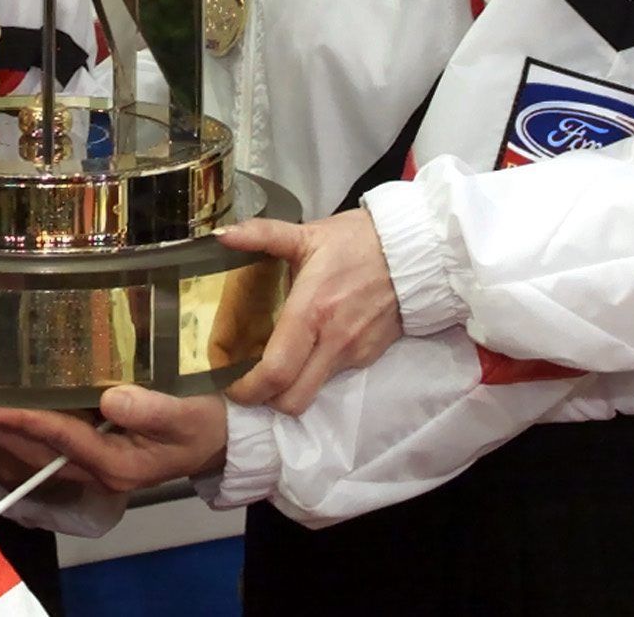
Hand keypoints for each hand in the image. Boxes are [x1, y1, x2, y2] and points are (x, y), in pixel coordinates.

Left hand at [0, 388, 226, 494]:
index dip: (23, 421)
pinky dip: (33, 421)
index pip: (60, 438)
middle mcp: (101, 467)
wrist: (227, 438)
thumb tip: (109, 401)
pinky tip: (17, 401)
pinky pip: (59, 436)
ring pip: (45, 446)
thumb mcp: (186, 416)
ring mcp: (100, 459)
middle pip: (41, 450)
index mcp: (117, 464)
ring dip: (11, 428)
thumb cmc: (208, 423)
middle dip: (2, 429)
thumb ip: (150, 410)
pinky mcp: (103, 446)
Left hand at [220, 210, 401, 414]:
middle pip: (293, 400)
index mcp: (312, 312)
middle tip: (247, 381)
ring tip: (272, 365)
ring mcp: (354, 353)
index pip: (276, 372)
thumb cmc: (356, 241)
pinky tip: (304, 351)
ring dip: (288, 389)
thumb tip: (220, 235)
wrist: (413, 251)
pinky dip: (312, 374)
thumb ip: (261, 234)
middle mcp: (333, 341)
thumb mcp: (306, 233)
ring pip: (313, 394)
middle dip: (264, 400)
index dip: (247, 389)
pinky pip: (332, 378)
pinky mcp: (368, 357)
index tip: (228, 384)